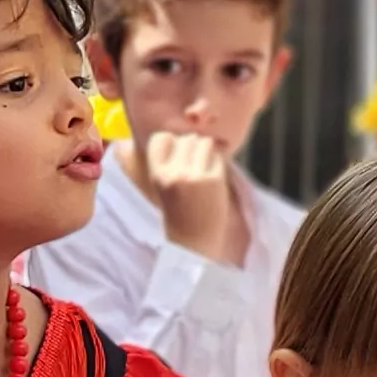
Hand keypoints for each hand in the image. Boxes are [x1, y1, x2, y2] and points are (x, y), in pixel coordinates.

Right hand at [138, 129, 239, 261]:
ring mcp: (194, 176)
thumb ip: (167, 161)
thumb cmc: (179, 212)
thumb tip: (175, 133)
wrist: (193, 243)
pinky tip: (215, 181)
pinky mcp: (214, 180)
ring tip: (205, 173)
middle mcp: (173, 172)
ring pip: (204, 143)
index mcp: (157, 174)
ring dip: (208, 153)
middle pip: (187, 138)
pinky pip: (219, 157)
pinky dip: (219, 165)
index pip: (161, 138)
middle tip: (195, 169)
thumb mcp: (163, 186)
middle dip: (194, 149)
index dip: (172, 143)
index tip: (178, 157)